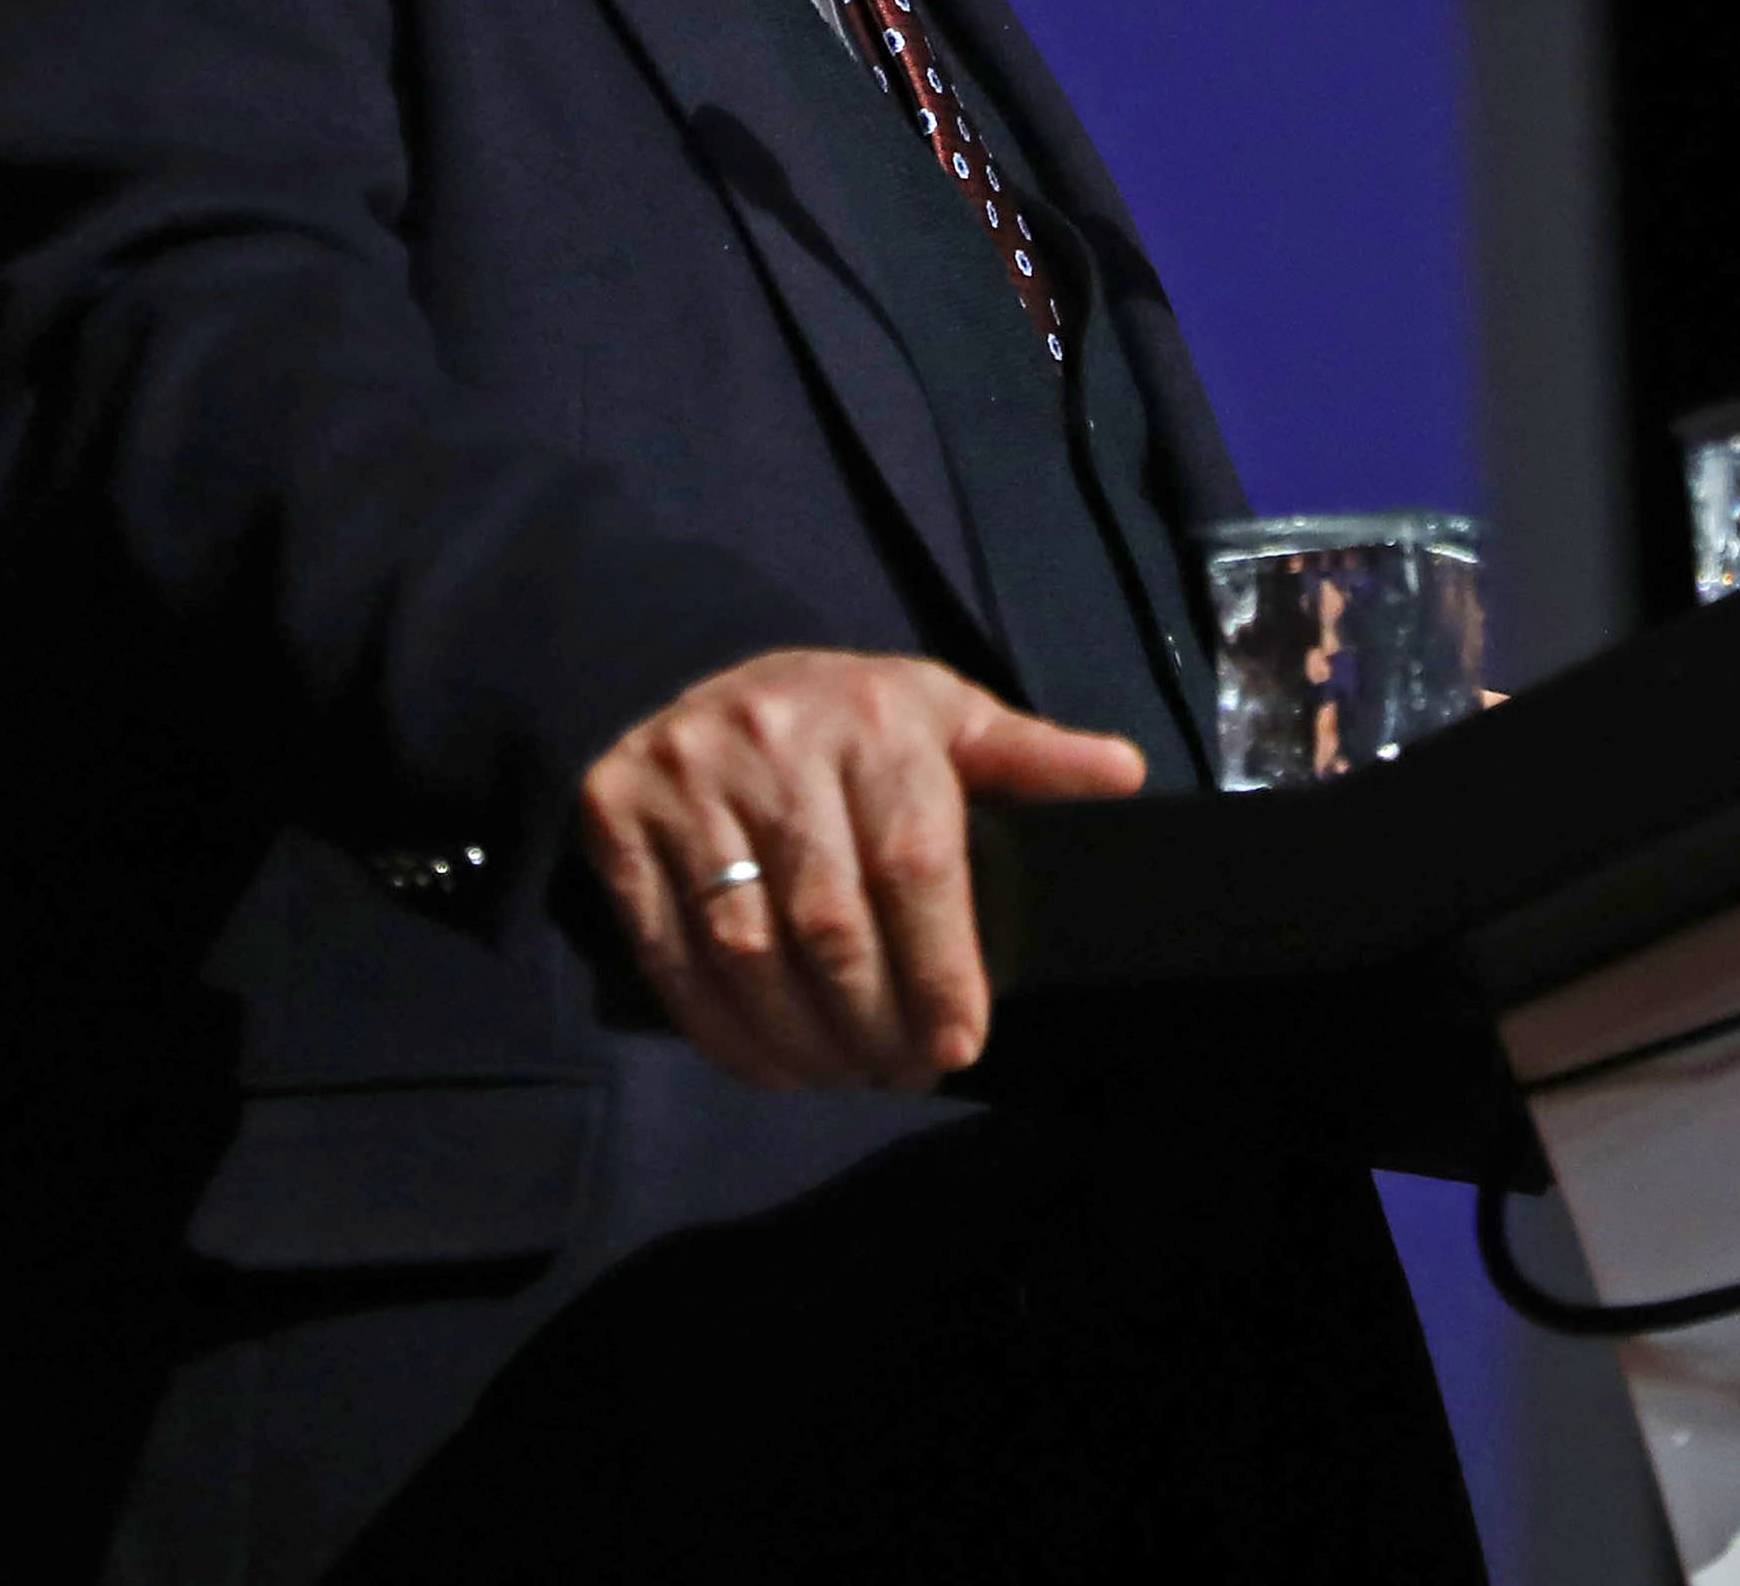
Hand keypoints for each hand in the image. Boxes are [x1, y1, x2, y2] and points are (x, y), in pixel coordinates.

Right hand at [577, 649, 1144, 1090]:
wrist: (692, 662)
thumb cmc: (846, 714)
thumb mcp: (941, 712)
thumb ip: (1027, 757)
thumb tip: (1124, 775)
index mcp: (874, 720)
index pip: (914, 863)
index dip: (941, 969)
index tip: (960, 1045)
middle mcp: (775, 745)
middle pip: (828, 923)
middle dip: (873, 1022)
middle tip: (903, 1074)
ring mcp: (688, 782)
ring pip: (745, 949)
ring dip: (800, 1040)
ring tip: (845, 1077)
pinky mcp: (616, 818)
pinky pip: (668, 951)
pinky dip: (721, 1029)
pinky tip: (771, 1065)